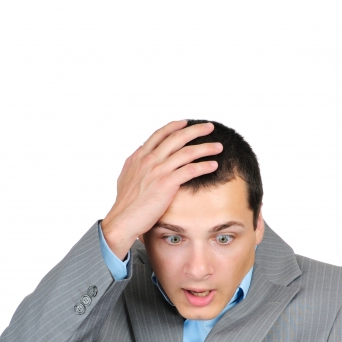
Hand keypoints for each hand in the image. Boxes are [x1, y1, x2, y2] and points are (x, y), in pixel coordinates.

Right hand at [101, 120, 222, 258]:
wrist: (123, 219)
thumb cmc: (125, 204)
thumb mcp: (125, 177)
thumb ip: (134, 164)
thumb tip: (139, 153)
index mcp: (139, 157)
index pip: (159, 135)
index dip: (174, 126)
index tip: (186, 122)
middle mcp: (149, 160)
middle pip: (177, 138)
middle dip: (196, 130)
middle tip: (209, 127)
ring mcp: (158, 170)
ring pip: (187, 152)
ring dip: (206, 148)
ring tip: (218, 147)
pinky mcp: (167, 183)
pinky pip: (190, 170)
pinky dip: (204, 166)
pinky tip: (213, 165)